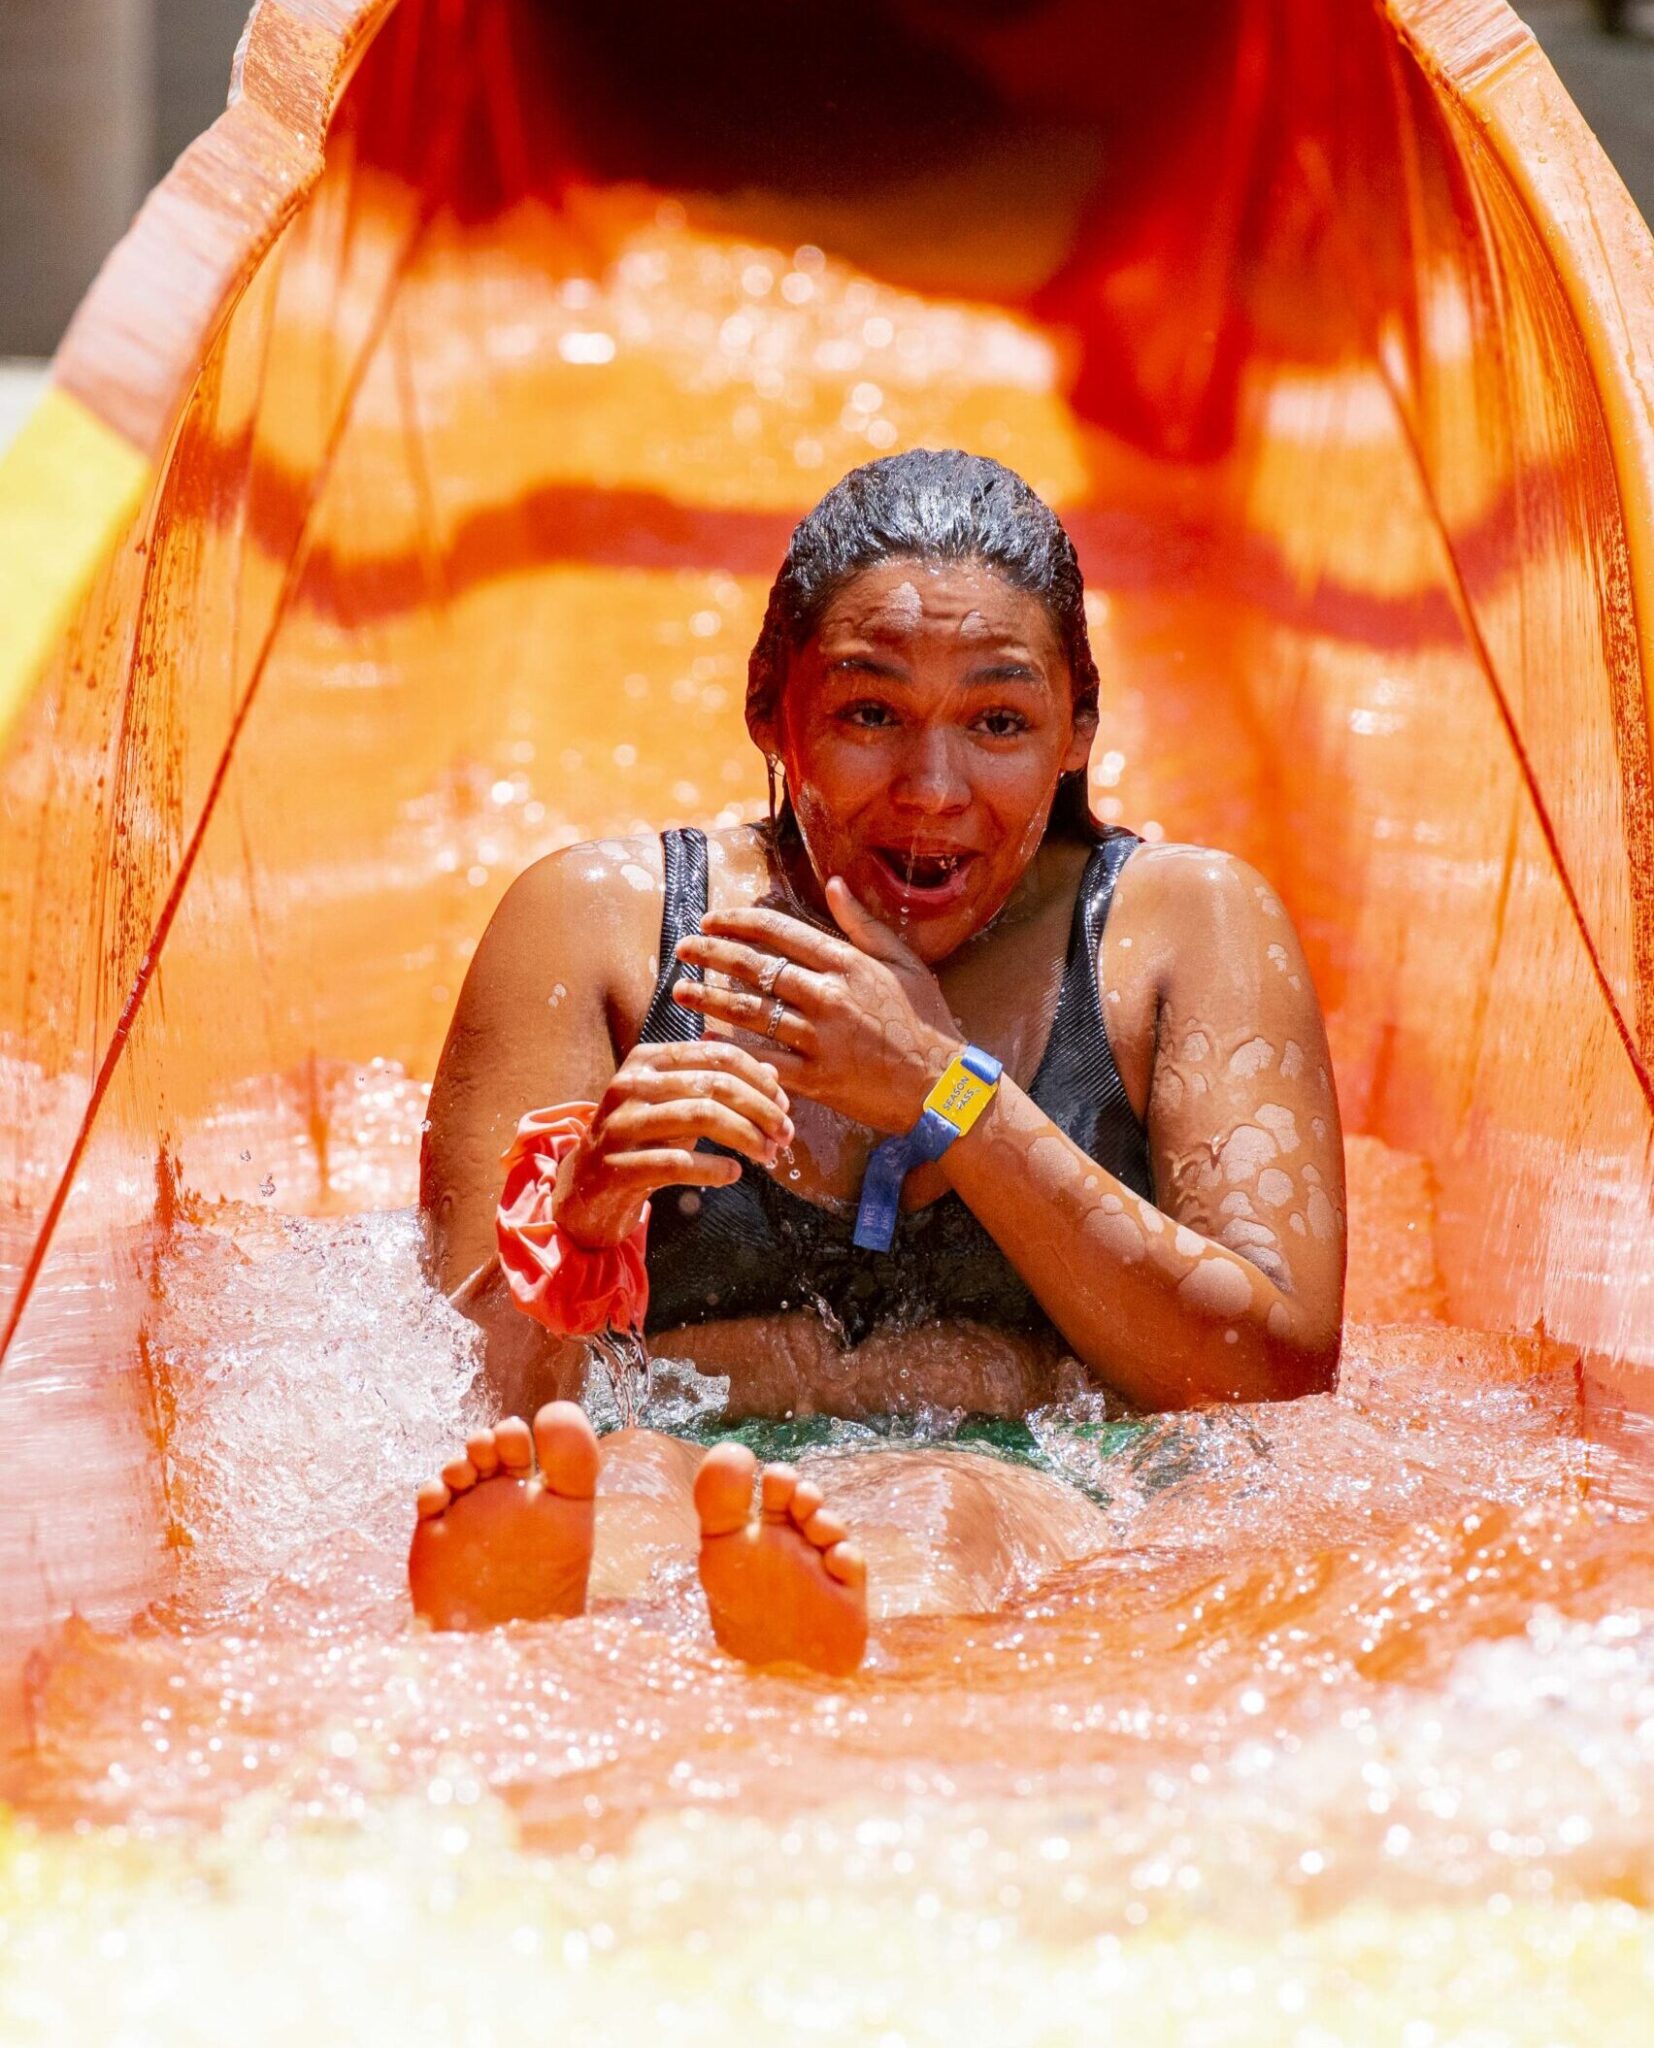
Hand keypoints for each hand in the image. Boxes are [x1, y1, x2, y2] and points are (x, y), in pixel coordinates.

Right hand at [556, 1040, 792, 1245]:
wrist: (585, 1189)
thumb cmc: (640, 1141)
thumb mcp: (678, 1106)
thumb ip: (718, 1085)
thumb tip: (772, 1074)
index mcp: (647, 1060)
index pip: (716, 1054)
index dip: (758, 1079)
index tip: (785, 1105)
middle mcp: (630, 1085)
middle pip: (713, 1084)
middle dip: (760, 1110)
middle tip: (786, 1136)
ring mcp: (620, 1125)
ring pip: (700, 1118)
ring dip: (745, 1138)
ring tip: (767, 1155)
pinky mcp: (617, 1166)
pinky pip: (678, 1163)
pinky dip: (715, 1169)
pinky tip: (733, 1174)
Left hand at [671, 877, 963, 1134]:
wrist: (942, 1086)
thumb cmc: (926, 1023)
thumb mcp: (904, 963)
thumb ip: (863, 924)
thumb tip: (833, 883)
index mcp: (847, 963)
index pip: (779, 931)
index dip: (737, 922)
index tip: (710, 920)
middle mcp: (829, 995)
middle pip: (755, 968)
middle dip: (711, 954)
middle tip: (681, 949)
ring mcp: (821, 1038)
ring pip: (752, 1012)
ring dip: (710, 999)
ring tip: (680, 991)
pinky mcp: (817, 1077)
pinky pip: (765, 1060)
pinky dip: (734, 1049)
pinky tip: (707, 1039)